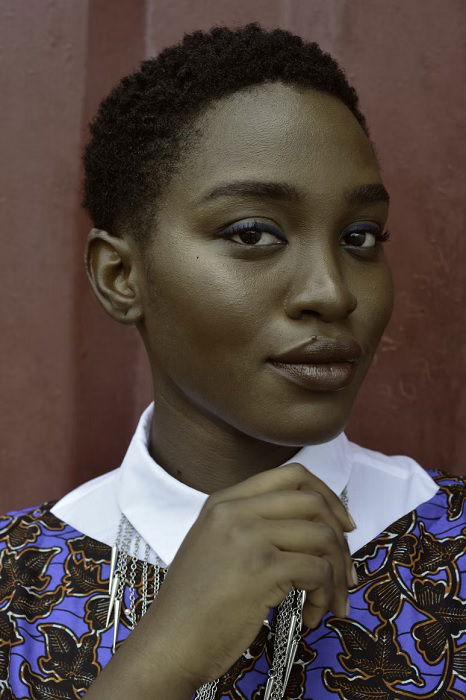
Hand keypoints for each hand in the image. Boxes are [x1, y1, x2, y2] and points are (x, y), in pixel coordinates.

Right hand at [145, 462, 354, 688]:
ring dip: (337, 574)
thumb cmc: (194, 603)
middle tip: (345, 572)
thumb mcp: (214, 544)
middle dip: (340, 538)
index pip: (291, 475)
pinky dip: (325, 596)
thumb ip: (250, 525)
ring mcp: (249, 536)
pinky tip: (311, 616)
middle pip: (313, 501)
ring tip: (329, 601)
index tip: (341, 525)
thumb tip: (311, 527)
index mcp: (225, 500)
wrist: (169, 642)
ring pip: (322, 536)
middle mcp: (237, 510)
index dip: (326, 496)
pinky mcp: (263, 568)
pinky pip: (318, 571)